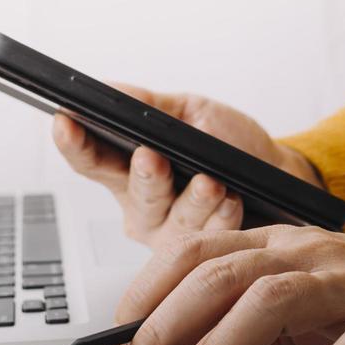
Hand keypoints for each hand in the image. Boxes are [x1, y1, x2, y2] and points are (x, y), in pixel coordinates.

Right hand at [51, 86, 320, 245]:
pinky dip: (222, 216)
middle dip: (144, 175)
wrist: (279, 174)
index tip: (65, 121)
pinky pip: (209, 239)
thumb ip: (148, 105)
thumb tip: (105, 89)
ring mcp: (171, 234)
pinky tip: (232, 200)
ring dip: (193, 198)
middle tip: (151, 156)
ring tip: (211, 180)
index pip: (90, 158)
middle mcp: (143, 206)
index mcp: (128, 168)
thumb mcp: (189, 113)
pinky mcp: (203, 254)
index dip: (73, 142)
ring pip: (173, 221)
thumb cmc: (229, 144)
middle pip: (133, 193)